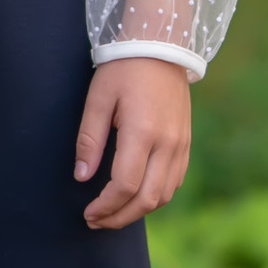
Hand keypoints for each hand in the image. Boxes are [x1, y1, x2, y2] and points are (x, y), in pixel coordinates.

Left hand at [73, 58, 191, 228]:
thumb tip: (82, 176)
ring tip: (113, 213)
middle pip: (147, 199)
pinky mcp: (186, 143)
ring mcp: (181, 145)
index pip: (124, 185)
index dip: (105, 206)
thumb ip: (89, 139)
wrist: (161, 46)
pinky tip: (135, 195)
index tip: (88, 213)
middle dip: (119, 217)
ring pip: (164, 195)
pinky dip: (155, 197)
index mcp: (143, 132)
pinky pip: (174, 182)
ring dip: (138, 211)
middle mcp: (168, 143)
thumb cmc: (123, 69)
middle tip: (96, 221)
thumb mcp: (98, 98)